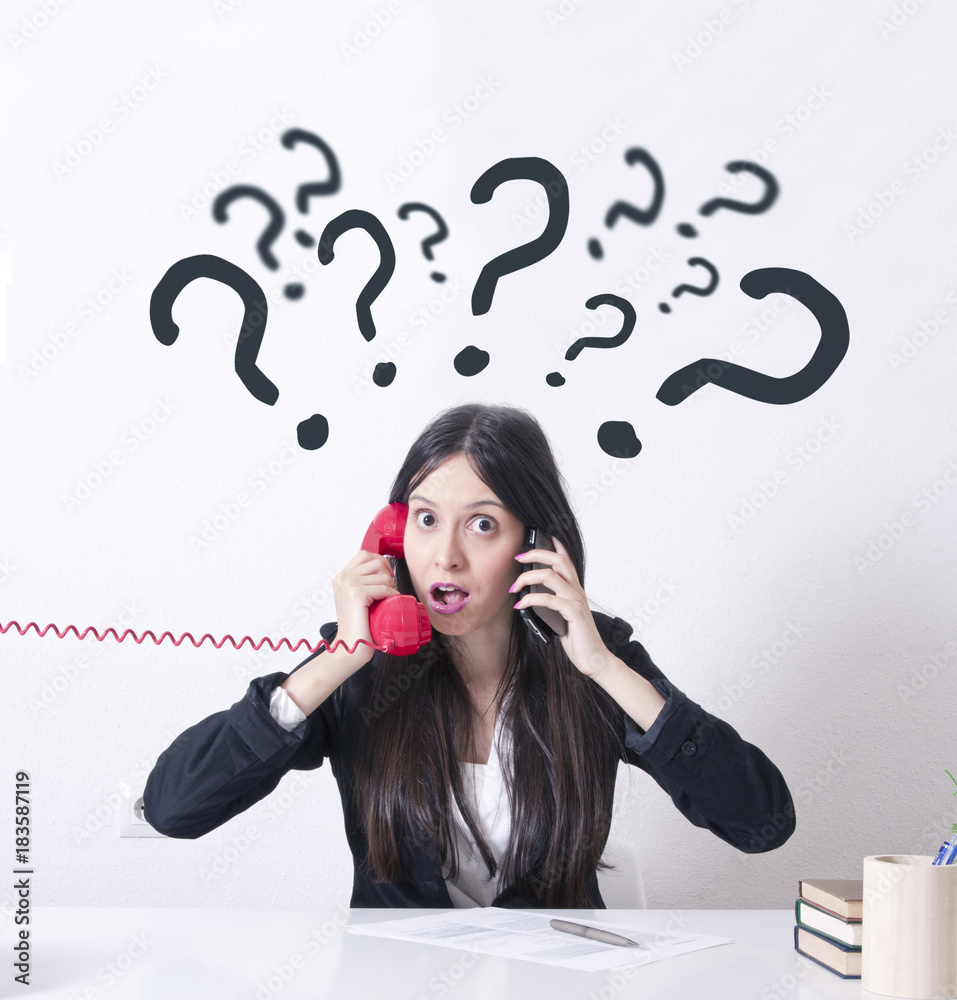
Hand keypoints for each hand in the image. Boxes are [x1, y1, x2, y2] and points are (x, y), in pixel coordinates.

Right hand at [331, 550, 400, 660]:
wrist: (349, 648)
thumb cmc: (357, 626)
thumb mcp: (356, 599)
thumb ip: (363, 583)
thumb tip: (384, 571)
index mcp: (341, 577)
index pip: (365, 554)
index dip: (380, 562)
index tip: (386, 576)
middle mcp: (343, 578)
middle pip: (376, 561)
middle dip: (387, 574)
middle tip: (387, 591)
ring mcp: (348, 585)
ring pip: (382, 575)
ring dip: (390, 587)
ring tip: (386, 601)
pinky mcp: (356, 595)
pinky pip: (383, 588)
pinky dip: (391, 595)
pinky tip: (388, 604)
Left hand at [510, 537, 615, 678]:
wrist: (594, 658)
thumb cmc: (577, 638)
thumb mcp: (562, 616)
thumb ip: (551, 603)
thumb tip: (529, 596)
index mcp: (574, 589)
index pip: (566, 559)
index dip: (555, 544)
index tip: (541, 534)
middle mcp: (576, 590)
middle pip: (558, 560)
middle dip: (536, 553)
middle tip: (518, 557)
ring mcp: (576, 600)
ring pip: (550, 575)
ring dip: (527, 577)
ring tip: (513, 586)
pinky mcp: (573, 613)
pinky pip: (548, 599)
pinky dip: (530, 599)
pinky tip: (520, 605)